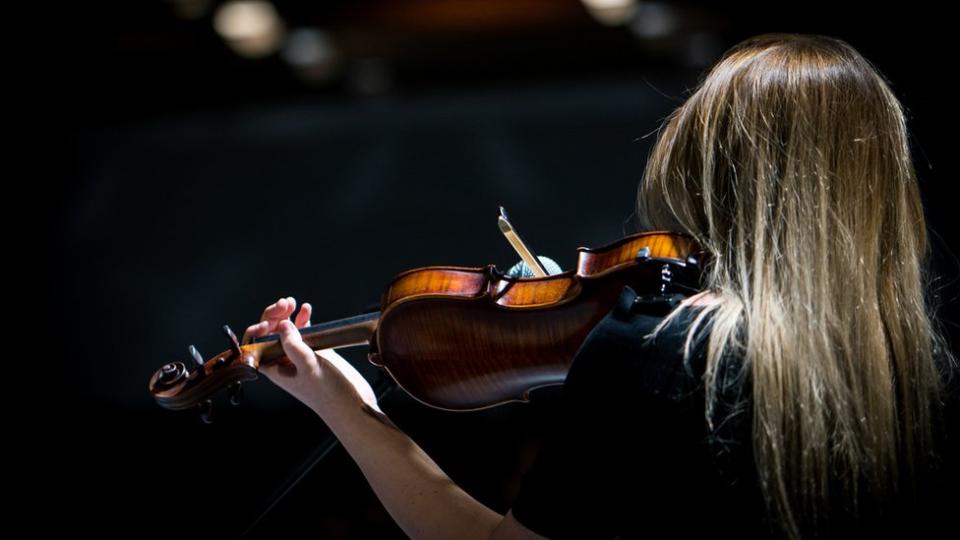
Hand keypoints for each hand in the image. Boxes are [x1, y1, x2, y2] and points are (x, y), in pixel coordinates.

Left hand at [242, 297, 380, 417]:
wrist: (354, 405)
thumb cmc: (330, 395)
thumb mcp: (310, 368)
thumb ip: (294, 346)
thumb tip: (282, 325)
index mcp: (275, 369)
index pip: (256, 346)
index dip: (258, 331)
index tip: (269, 322)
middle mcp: (284, 361)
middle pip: (270, 334)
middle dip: (274, 316)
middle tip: (285, 304)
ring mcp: (299, 356)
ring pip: (287, 330)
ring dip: (287, 315)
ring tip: (294, 303)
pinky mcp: (315, 352)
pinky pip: (304, 332)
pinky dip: (303, 319)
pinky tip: (306, 310)